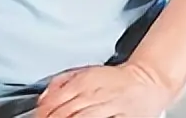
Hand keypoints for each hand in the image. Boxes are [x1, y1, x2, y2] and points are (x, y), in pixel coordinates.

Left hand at [35, 61, 177, 117]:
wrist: (146, 81)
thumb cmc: (114, 80)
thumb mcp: (85, 72)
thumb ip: (62, 82)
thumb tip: (43, 97)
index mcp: (84, 81)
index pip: (56, 99)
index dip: (44, 112)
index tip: (39, 117)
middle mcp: (96, 93)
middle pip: (66, 112)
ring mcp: (110, 107)